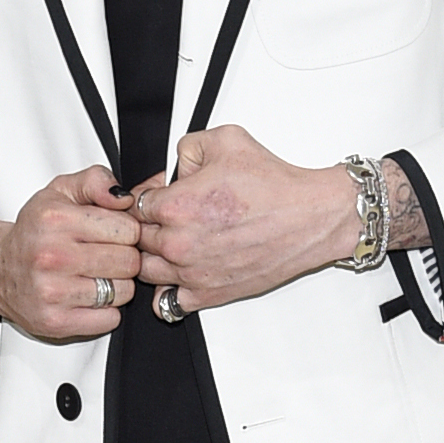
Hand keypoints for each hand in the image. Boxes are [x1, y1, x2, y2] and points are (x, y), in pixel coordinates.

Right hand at [0, 167, 140, 341]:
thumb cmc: (33, 232)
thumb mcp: (60, 192)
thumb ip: (95, 181)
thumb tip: (123, 197)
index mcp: (55, 220)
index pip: (128, 230)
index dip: (126, 231)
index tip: (111, 234)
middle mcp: (52, 256)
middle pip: (129, 262)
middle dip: (124, 258)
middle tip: (104, 256)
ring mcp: (52, 293)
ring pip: (123, 292)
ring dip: (116, 285)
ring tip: (95, 276)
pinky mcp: (56, 322)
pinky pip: (110, 319)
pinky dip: (106, 311)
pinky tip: (88, 296)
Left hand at [127, 126, 355, 315]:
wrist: (309, 218)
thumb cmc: (275, 185)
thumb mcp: (225, 140)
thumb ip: (186, 148)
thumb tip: (173, 167)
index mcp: (176, 206)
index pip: (134, 205)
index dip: (147, 196)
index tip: (162, 195)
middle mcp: (178, 243)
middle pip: (137, 239)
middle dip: (149, 225)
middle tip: (172, 216)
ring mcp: (191, 273)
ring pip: (145, 271)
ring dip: (154, 256)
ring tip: (175, 242)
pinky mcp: (208, 295)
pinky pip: (166, 302)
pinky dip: (168, 289)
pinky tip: (181, 272)